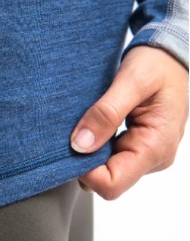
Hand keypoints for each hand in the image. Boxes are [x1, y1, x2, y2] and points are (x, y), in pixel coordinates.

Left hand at [70, 45, 188, 199]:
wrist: (170, 56)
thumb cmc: (156, 65)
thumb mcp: (131, 81)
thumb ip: (106, 113)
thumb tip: (80, 145)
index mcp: (155, 146)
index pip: (113, 183)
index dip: (86, 171)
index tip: (71, 146)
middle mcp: (154, 157)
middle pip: (108, 179)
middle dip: (84, 162)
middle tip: (73, 132)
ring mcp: (147, 153)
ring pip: (107, 170)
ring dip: (90, 153)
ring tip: (85, 125)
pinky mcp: (139, 146)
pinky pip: (111, 157)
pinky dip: (96, 145)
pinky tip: (92, 126)